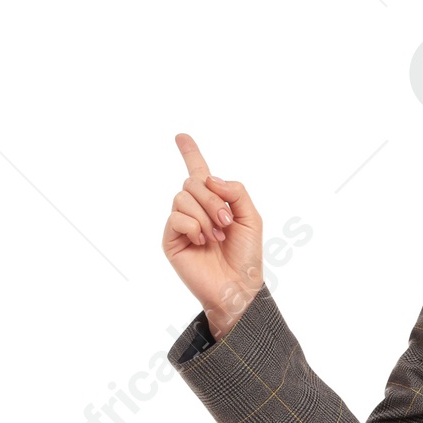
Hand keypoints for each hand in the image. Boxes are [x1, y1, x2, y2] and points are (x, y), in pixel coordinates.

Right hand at [162, 132, 263, 336]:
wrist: (238, 286)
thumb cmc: (246, 256)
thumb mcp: (251, 218)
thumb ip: (235, 191)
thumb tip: (208, 178)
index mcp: (214, 202)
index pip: (199, 171)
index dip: (190, 152)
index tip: (181, 136)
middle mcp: (194, 209)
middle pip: (193, 181)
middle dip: (213, 199)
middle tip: (227, 223)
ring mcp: (181, 223)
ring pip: (183, 197)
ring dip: (205, 216)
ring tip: (216, 237)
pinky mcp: (171, 239)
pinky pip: (175, 217)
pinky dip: (193, 226)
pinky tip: (202, 242)